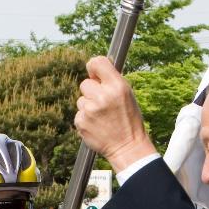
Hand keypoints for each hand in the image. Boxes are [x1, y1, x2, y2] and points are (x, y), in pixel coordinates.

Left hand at [75, 56, 158, 173]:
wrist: (127, 147)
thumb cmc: (129, 120)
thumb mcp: (127, 95)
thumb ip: (111, 81)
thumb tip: (95, 70)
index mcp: (117, 86)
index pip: (97, 62)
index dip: (94, 67)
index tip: (95, 74)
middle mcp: (102, 96)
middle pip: (85, 83)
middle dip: (92, 91)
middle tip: (104, 104)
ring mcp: (90, 110)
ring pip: (81, 100)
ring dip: (89, 106)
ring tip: (102, 117)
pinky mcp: (81, 122)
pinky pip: (79, 113)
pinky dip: (86, 119)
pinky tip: (97, 125)